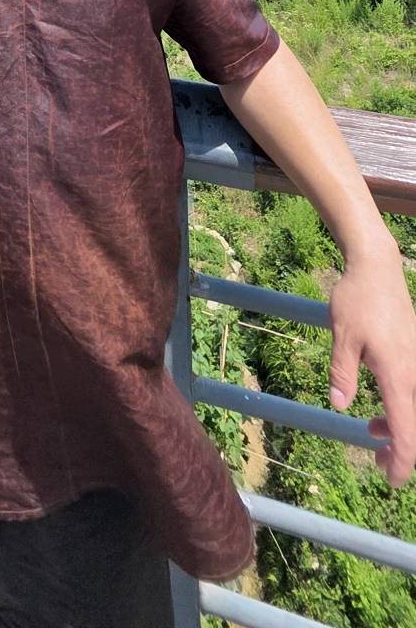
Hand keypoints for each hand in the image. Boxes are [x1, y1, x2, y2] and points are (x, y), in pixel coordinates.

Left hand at [328, 241, 415, 487]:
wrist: (376, 267)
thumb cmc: (357, 299)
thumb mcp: (342, 336)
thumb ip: (342, 373)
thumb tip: (339, 405)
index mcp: (398, 375)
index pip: (407, 431)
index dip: (402, 462)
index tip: (392, 480)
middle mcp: (415, 373)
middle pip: (415, 425)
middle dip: (401, 450)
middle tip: (380, 465)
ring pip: (415, 409)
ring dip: (400, 428)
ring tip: (372, 433)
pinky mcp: (414, 354)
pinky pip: (413, 391)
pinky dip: (402, 408)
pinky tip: (380, 408)